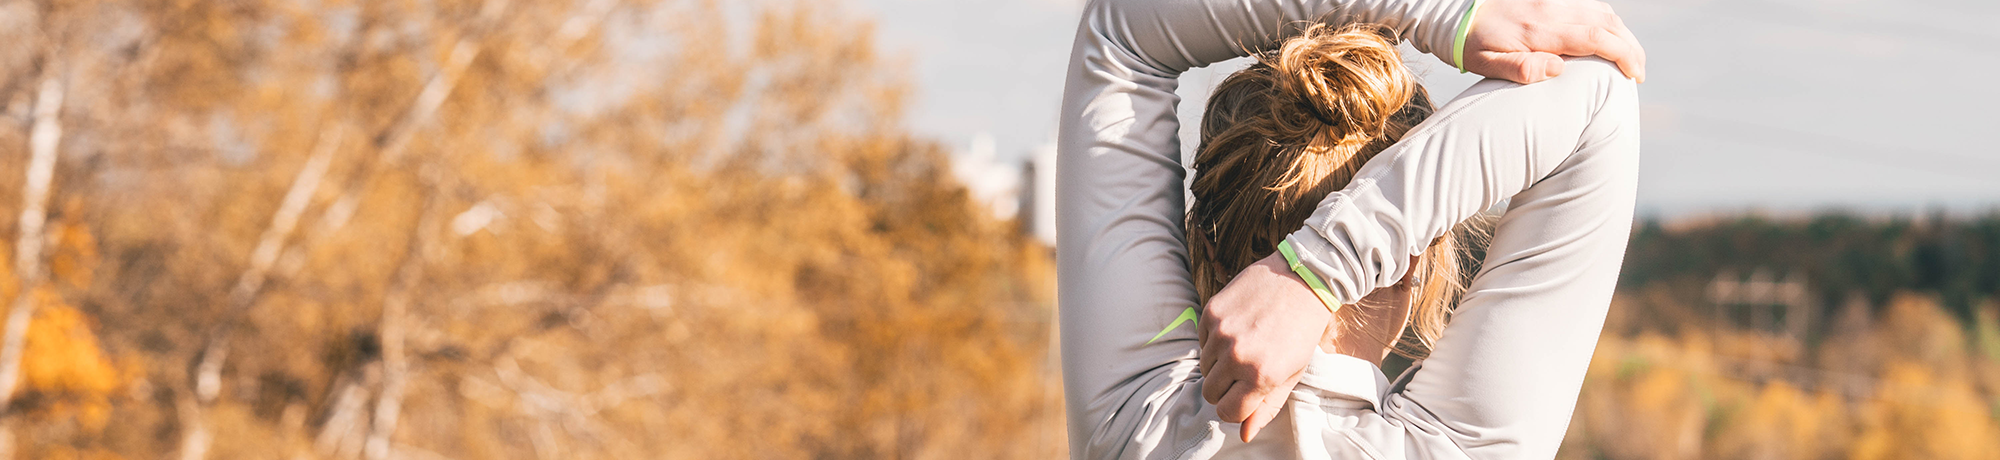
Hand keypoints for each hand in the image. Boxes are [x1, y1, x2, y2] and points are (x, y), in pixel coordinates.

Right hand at [1197, 252, 1330, 441]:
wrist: (1302, 279)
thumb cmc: (1302, 330)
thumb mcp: (1291, 373)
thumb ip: (1266, 406)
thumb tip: (1244, 434)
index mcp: (1260, 376)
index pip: (1227, 412)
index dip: (1234, 408)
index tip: (1243, 397)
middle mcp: (1236, 356)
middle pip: (1210, 392)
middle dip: (1224, 387)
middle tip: (1243, 371)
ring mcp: (1221, 333)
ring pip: (1204, 366)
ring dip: (1219, 362)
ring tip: (1244, 345)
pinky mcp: (1212, 312)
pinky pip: (1202, 340)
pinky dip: (1215, 339)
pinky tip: (1239, 327)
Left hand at [1461, 0, 1646, 83]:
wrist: (1458, 11)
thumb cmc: (1472, 43)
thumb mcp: (1486, 63)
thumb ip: (1521, 69)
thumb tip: (1558, 70)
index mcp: (1539, 30)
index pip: (1596, 38)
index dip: (1623, 55)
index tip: (1635, 75)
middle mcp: (1552, 9)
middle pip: (1607, 22)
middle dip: (1631, 47)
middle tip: (1639, 72)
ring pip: (1602, 10)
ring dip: (1622, 33)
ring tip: (1630, 57)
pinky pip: (1589, 3)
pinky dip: (1607, 19)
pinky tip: (1610, 37)